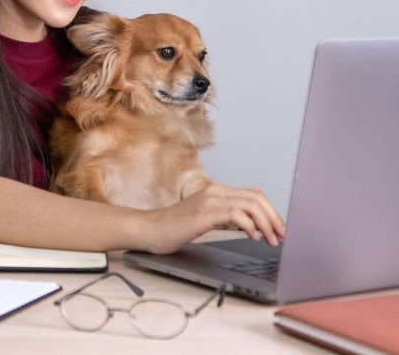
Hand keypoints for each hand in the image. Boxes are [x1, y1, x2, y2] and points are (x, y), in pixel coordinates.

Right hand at [142, 183, 284, 255]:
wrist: (150, 229)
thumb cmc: (175, 228)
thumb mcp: (205, 218)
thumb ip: (225, 215)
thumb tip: (251, 223)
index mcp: (218, 191)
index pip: (254, 194)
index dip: (272, 211)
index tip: (279, 229)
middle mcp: (216, 191)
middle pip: (257, 197)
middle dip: (274, 217)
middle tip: (281, 236)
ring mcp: (210, 200)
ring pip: (250, 204)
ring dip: (266, 223)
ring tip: (271, 239)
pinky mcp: (204, 213)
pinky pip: (236, 213)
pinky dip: (250, 225)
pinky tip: (252, 237)